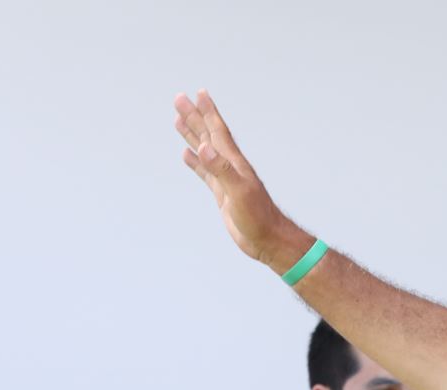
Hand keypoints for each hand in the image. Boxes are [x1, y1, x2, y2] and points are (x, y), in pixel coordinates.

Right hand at [173, 90, 308, 268]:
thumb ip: (222, 170)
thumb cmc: (258, 218)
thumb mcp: (238, 192)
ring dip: (192, 134)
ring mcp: (225, 179)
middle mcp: (229, 167)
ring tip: (178, 119)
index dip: (208, 112)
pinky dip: (195, 161)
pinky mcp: (222, 193)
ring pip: (204, 150)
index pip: (218, 131)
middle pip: (208, 135)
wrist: (267, 240)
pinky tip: (187, 154)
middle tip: (179, 98)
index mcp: (234, 162)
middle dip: (194, 116)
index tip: (199, 93)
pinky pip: (205, 172)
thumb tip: (204, 148)